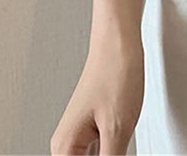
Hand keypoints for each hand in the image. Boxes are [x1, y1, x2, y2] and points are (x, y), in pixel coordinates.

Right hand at [51, 33, 143, 155]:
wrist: (119, 42)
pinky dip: (112, 155)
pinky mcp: (96, 129)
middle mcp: (68, 145)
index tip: (113, 155)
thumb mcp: (117, 129)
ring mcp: (82, 136)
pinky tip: (121, 149)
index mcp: (65, 149)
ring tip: (120, 144)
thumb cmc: (115, 73)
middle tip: (119, 148)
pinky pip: (101, 155)